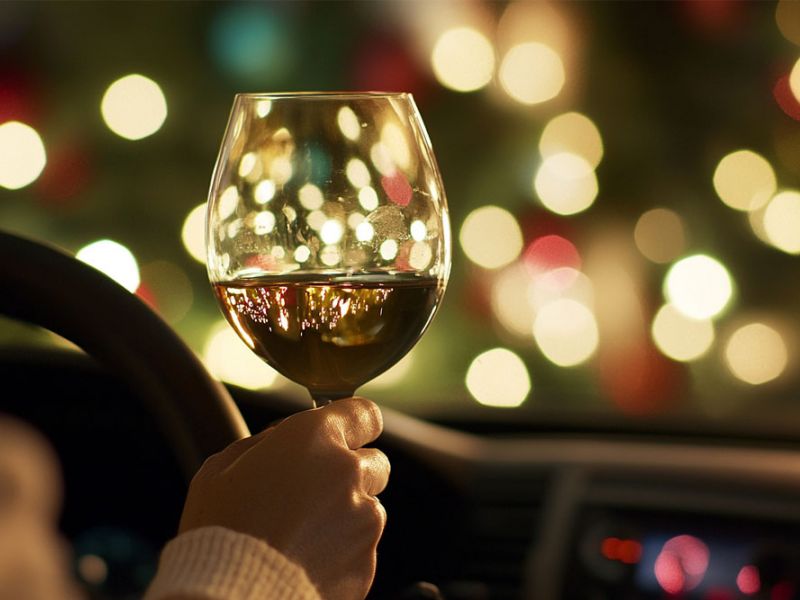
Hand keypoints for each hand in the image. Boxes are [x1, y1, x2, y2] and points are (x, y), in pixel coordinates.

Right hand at [178, 397, 389, 599]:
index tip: (345, 434)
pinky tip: (307, 561)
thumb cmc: (219, 530)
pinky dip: (343, 551)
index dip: (355, 424)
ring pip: (370, 508)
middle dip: (351, 473)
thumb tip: (283, 439)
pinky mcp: (367, 562)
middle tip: (313, 493)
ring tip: (303, 535)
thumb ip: (264, 443)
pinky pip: (362, 548)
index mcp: (314, 438)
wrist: (231, 596)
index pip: (364, 413)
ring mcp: (363, 520)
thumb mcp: (222, 468)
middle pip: (375, 462)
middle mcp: (348, 472)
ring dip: (347, 514)